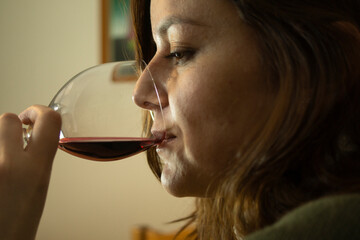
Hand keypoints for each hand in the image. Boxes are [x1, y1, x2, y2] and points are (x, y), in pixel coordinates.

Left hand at [0, 105, 60, 239]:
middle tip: (11, 141)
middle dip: (11, 127)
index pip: (49, 121)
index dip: (41, 111)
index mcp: (35, 170)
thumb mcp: (37, 191)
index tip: (35, 117)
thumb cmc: (14, 228)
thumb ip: (36, 161)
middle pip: (8, 118)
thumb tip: (28, 141)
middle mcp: (8, 164)